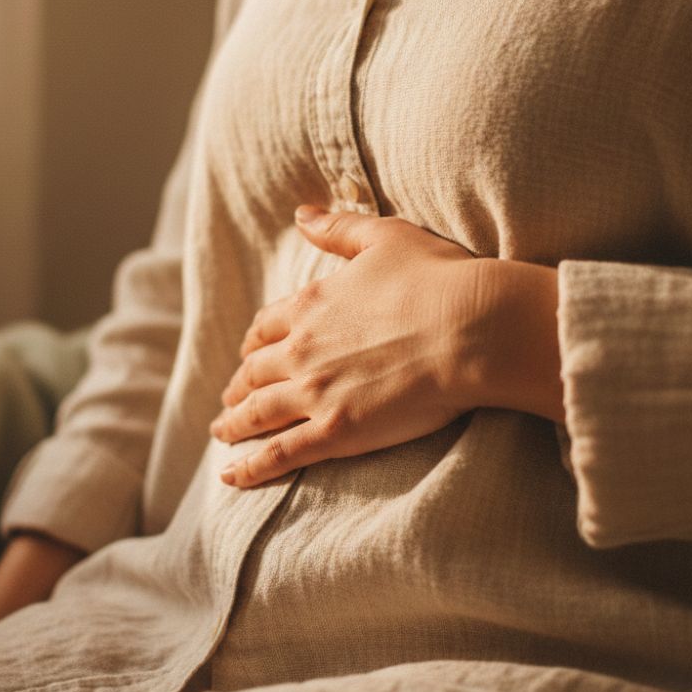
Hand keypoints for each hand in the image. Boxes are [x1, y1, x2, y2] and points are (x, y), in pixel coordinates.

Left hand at [210, 205, 505, 487]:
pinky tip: (230, 476)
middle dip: (239, 385)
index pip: (266, 327)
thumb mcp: (383, 236)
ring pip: (258, 412)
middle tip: (229, 399)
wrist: (471, 328)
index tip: (248, 353)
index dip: (253, 342)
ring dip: (234, 423)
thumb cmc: (436, 278)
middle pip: (255, 371)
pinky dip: (250, 467)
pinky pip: (280, 453)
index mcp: (311, 305)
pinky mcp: (335, 431)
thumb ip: (337, 227)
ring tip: (221, 433)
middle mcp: (301, 349)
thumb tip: (301, 214)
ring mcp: (314, 392)